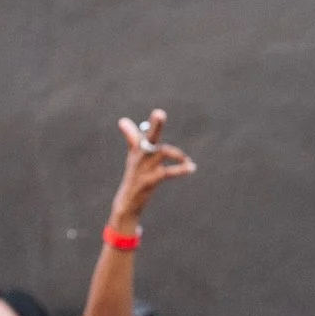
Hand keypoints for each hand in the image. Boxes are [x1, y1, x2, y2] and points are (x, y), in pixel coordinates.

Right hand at [109, 109, 196, 229]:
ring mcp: (144, 168)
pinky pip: (168, 172)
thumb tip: (123, 120)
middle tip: (159, 113)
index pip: (133, 136)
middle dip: (155, 126)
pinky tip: (191, 167)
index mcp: (135, 151)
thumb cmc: (134, 176)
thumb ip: (132, 138)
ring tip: (185, 159)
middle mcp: (139, 157)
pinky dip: (181, 169)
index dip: (128, 129)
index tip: (123, 122)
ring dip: (175, 153)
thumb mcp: (133, 156)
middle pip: (148, 138)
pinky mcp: (150, 180)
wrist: (128, 203)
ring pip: (161, 152)